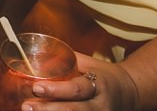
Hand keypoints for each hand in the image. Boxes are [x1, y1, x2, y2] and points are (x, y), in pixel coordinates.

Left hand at [22, 52, 138, 110]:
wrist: (130, 92)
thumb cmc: (103, 75)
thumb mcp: (89, 64)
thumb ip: (65, 59)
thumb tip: (35, 51)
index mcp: (100, 85)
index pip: (77, 89)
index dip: (57, 90)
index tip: (36, 88)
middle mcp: (101, 105)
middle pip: (74, 110)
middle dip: (48, 109)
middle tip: (26, 106)